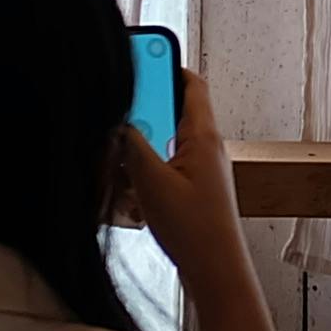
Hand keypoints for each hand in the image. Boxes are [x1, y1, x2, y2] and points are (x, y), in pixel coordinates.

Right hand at [111, 67, 299, 330]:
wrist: (217, 275)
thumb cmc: (195, 231)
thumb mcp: (152, 182)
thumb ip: (131, 145)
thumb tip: (116, 120)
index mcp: (202, 136)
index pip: (189, 82)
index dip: (164, 64)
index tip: (136, 55)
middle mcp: (204, 148)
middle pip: (168, 113)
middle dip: (138, 115)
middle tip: (113, 120)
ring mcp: (198, 171)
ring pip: (160, 144)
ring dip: (136, 150)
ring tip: (118, 166)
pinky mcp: (190, 192)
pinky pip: (160, 170)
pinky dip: (141, 176)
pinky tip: (128, 196)